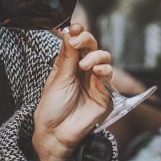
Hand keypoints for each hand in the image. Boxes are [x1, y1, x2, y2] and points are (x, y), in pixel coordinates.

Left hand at [32, 23, 112, 160]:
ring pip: (104, 58)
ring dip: (95, 56)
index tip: (74, 27)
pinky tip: (95, 71)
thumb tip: (70, 32)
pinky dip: (104, 69)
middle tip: (77, 41)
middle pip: (93, 46)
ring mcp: (95, 82)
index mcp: (70, 65)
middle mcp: (83, 71)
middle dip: (86, 40)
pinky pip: (109, 76)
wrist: (54, 133)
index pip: (78, 43)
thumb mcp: (58, 78)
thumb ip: (68, 56)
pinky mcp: (104, 95)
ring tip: (84, 65)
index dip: (78, 33)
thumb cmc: (51, 108)